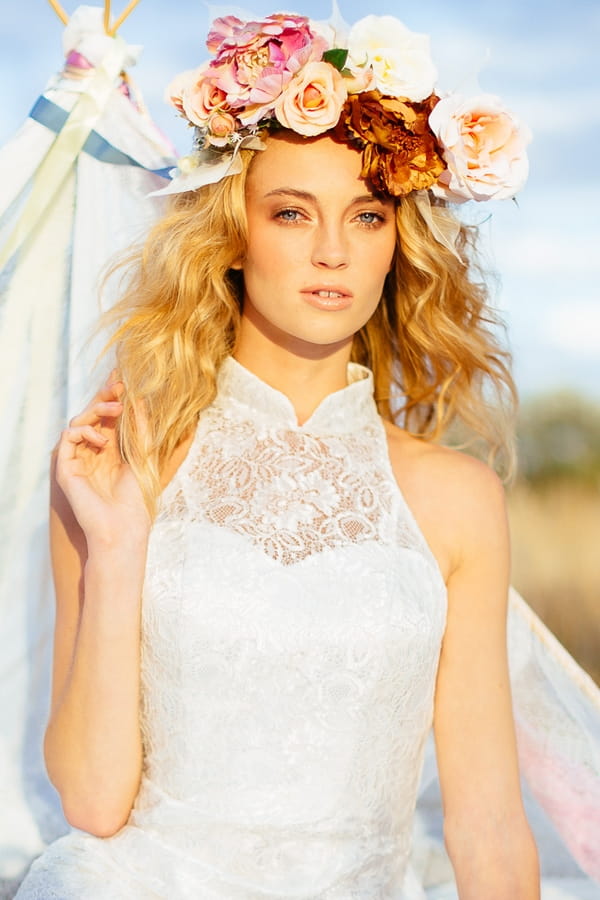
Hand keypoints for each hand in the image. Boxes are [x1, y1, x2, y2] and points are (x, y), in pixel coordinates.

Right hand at [55, 374, 150, 548]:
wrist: (123, 528)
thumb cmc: (137, 499)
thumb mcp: (143, 457)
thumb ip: (140, 429)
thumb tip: (139, 399)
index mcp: (113, 451)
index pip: (110, 418)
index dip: (115, 398)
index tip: (126, 380)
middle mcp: (94, 453)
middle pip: (93, 416)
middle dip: (105, 397)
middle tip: (119, 384)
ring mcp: (79, 460)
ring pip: (78, 422)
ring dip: (97, 410)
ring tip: (116, 408)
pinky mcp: (67, 469)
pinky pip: (68, 437)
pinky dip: (85, 431)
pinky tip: (102, 440)